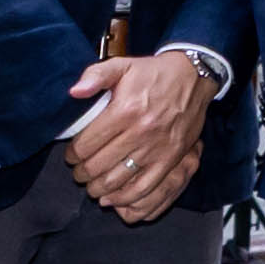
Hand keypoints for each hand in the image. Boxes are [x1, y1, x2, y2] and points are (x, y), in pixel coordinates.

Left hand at [61, 45, 220, 221]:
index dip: (73, 155)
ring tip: (92, 185)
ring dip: (97, 188)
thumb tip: (74, 92)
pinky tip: (112, 197)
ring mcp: (156, 148)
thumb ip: (95, 76)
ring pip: (117, 180)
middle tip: (78, 173)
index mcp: (124, 110)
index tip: (71, 156)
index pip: (87, 144)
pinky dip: (124, 198)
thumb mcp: (122, 65)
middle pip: (98, 165)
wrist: (193, 77)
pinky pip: (144, 188)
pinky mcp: (171, 159)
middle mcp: (140, 132)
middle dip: (82, 174)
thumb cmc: (153, 74)